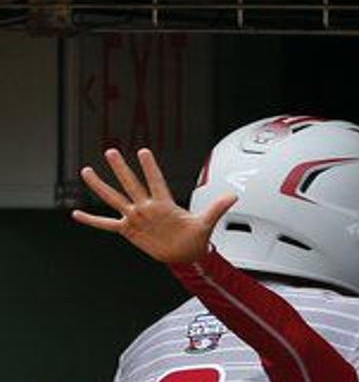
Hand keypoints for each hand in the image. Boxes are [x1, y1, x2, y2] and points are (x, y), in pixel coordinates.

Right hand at [72, 148, 236, 263]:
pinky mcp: (129, 231)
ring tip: (87, 171)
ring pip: (115, 198)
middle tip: (111, 151)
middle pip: (131, 184)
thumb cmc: (195, 237)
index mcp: (164, 202)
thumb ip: (217, 208)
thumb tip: (234, 195)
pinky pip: (107, 225)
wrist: (185, 254)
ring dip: (101, 186)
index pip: (156, 181)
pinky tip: (77, 214)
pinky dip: (92, 221)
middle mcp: (147, 206)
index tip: (143, 151)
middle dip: (121, 169)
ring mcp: (136, 217)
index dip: (150, 167)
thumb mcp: (206, 222)